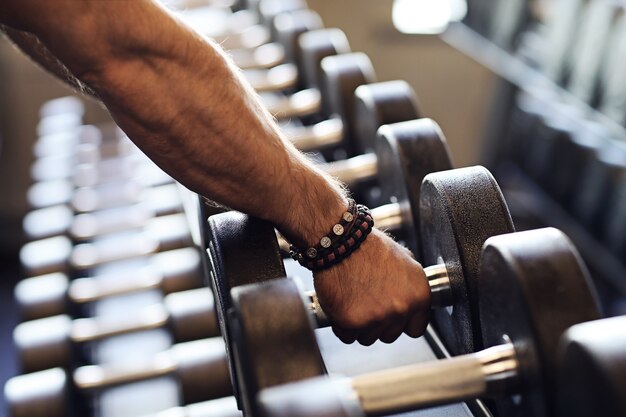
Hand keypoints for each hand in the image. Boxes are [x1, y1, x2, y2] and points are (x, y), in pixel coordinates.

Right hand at [313, 229, 430, 345]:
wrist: (341, 241)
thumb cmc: (368, 246)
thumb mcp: (404, 259)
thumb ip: (412, 284)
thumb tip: (414, 298)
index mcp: (419, 294)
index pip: (416, 328)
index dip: (401, 322)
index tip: (390, 315)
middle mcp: (402, 308)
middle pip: (390, 335)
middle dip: (378, 323)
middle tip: (366, 301)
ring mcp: (377, 317)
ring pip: (368, 338)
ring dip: (359, 326)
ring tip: (353, 300)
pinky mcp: (352, 322)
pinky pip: (346, 336)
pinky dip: (340, 325)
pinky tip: (341, 305)